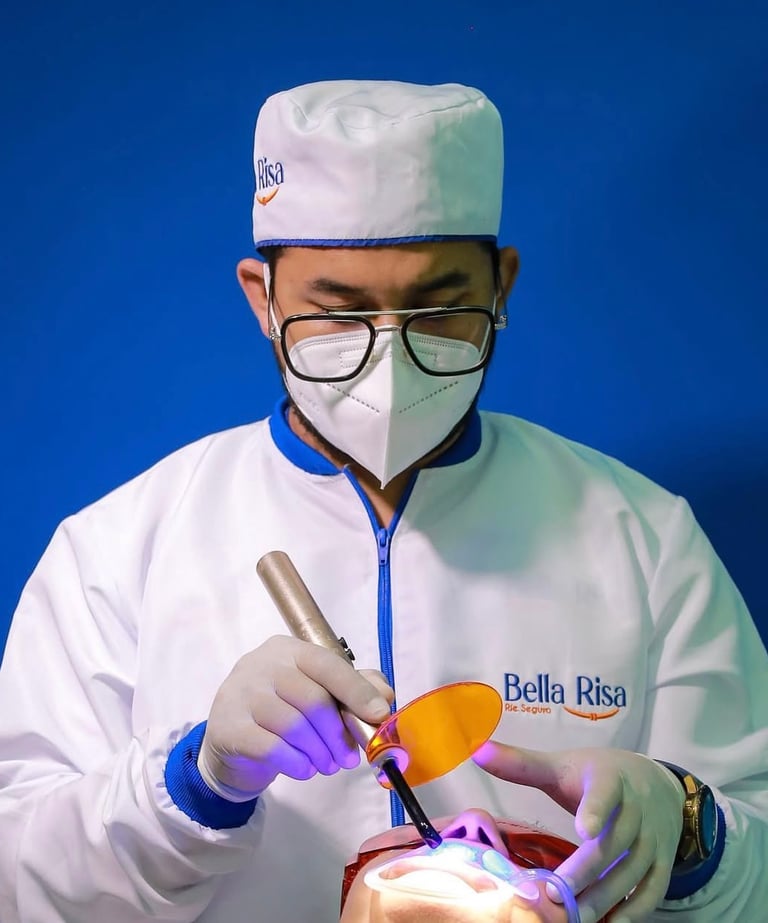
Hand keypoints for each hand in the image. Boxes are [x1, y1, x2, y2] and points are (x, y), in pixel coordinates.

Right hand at [199, 636, 393, 799]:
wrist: (231, 741)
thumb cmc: (281, 711)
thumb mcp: (317, 692)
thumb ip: (353, 688)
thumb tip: (383, 696)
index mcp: (289, 650)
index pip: (328, 664)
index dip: (356, 691)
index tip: (378, 715)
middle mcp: (261, 664)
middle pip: (313, 699)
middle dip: (338, 734)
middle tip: (348, 758)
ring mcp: (240, 693)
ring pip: (293, 726)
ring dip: (319, 752)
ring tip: (327, 765)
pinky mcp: (227, 727)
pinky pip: (271, 747)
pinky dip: (296, 763)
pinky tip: (304, 769)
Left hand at [472, 742, 684, 922]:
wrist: (656, 782)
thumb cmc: (596, 775)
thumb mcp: (561, 765)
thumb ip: (521, 764)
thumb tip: (477, 750)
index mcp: (608, 778)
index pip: (604, 791)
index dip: (595, 809)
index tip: (582, 829)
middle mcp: (636, 807)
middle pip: (613, 842)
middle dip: (586, 871)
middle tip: (556, 895)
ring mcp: (653, 836)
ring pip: (632, 870)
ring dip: (606, 897)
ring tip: (575, 917)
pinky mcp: (664, 859)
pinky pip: (655, 889)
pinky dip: (636, 910)